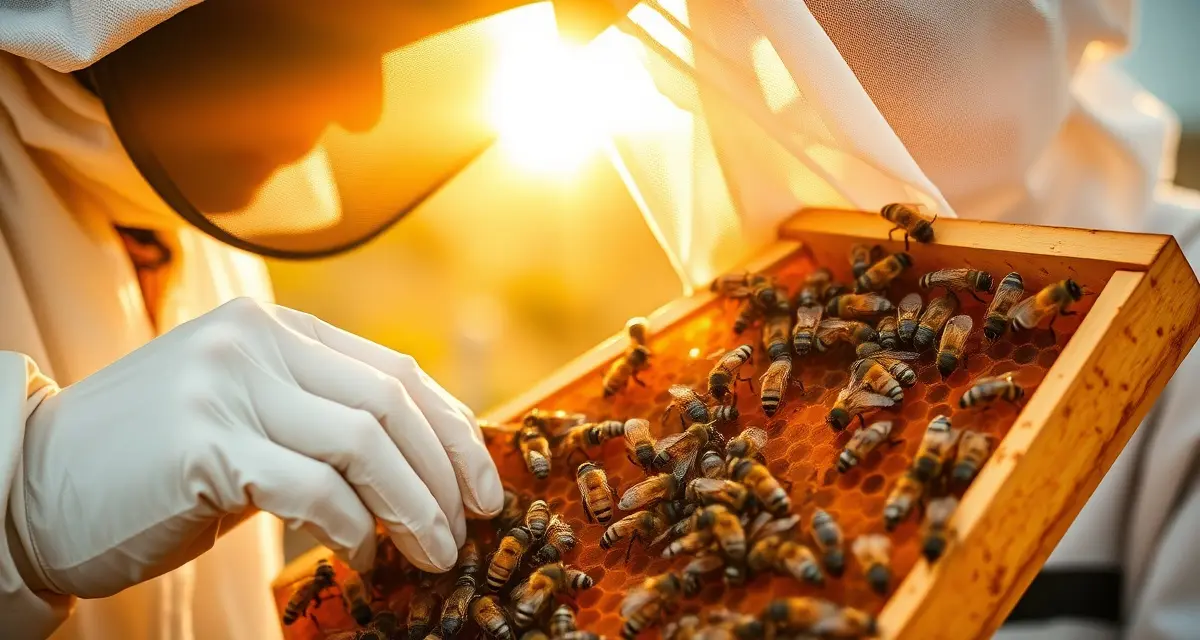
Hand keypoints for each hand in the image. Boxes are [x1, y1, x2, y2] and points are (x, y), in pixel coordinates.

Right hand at [13, 298, 501, 598]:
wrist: (34, 485)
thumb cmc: (155, 463)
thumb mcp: (246, 412)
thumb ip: (319, 415)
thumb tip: (421, 460)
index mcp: (275, 328)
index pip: (395, 370)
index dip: (451, 430)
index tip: (481, 483)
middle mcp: (255, 343)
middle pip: (391, 404)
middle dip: (445, 473)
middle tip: (469, 527)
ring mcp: (227, 389)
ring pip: (364, 443)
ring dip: (415, 506)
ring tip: (433, 553)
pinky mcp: (205, 447)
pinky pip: (314, 488)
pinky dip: (355, 526)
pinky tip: (362, 553)